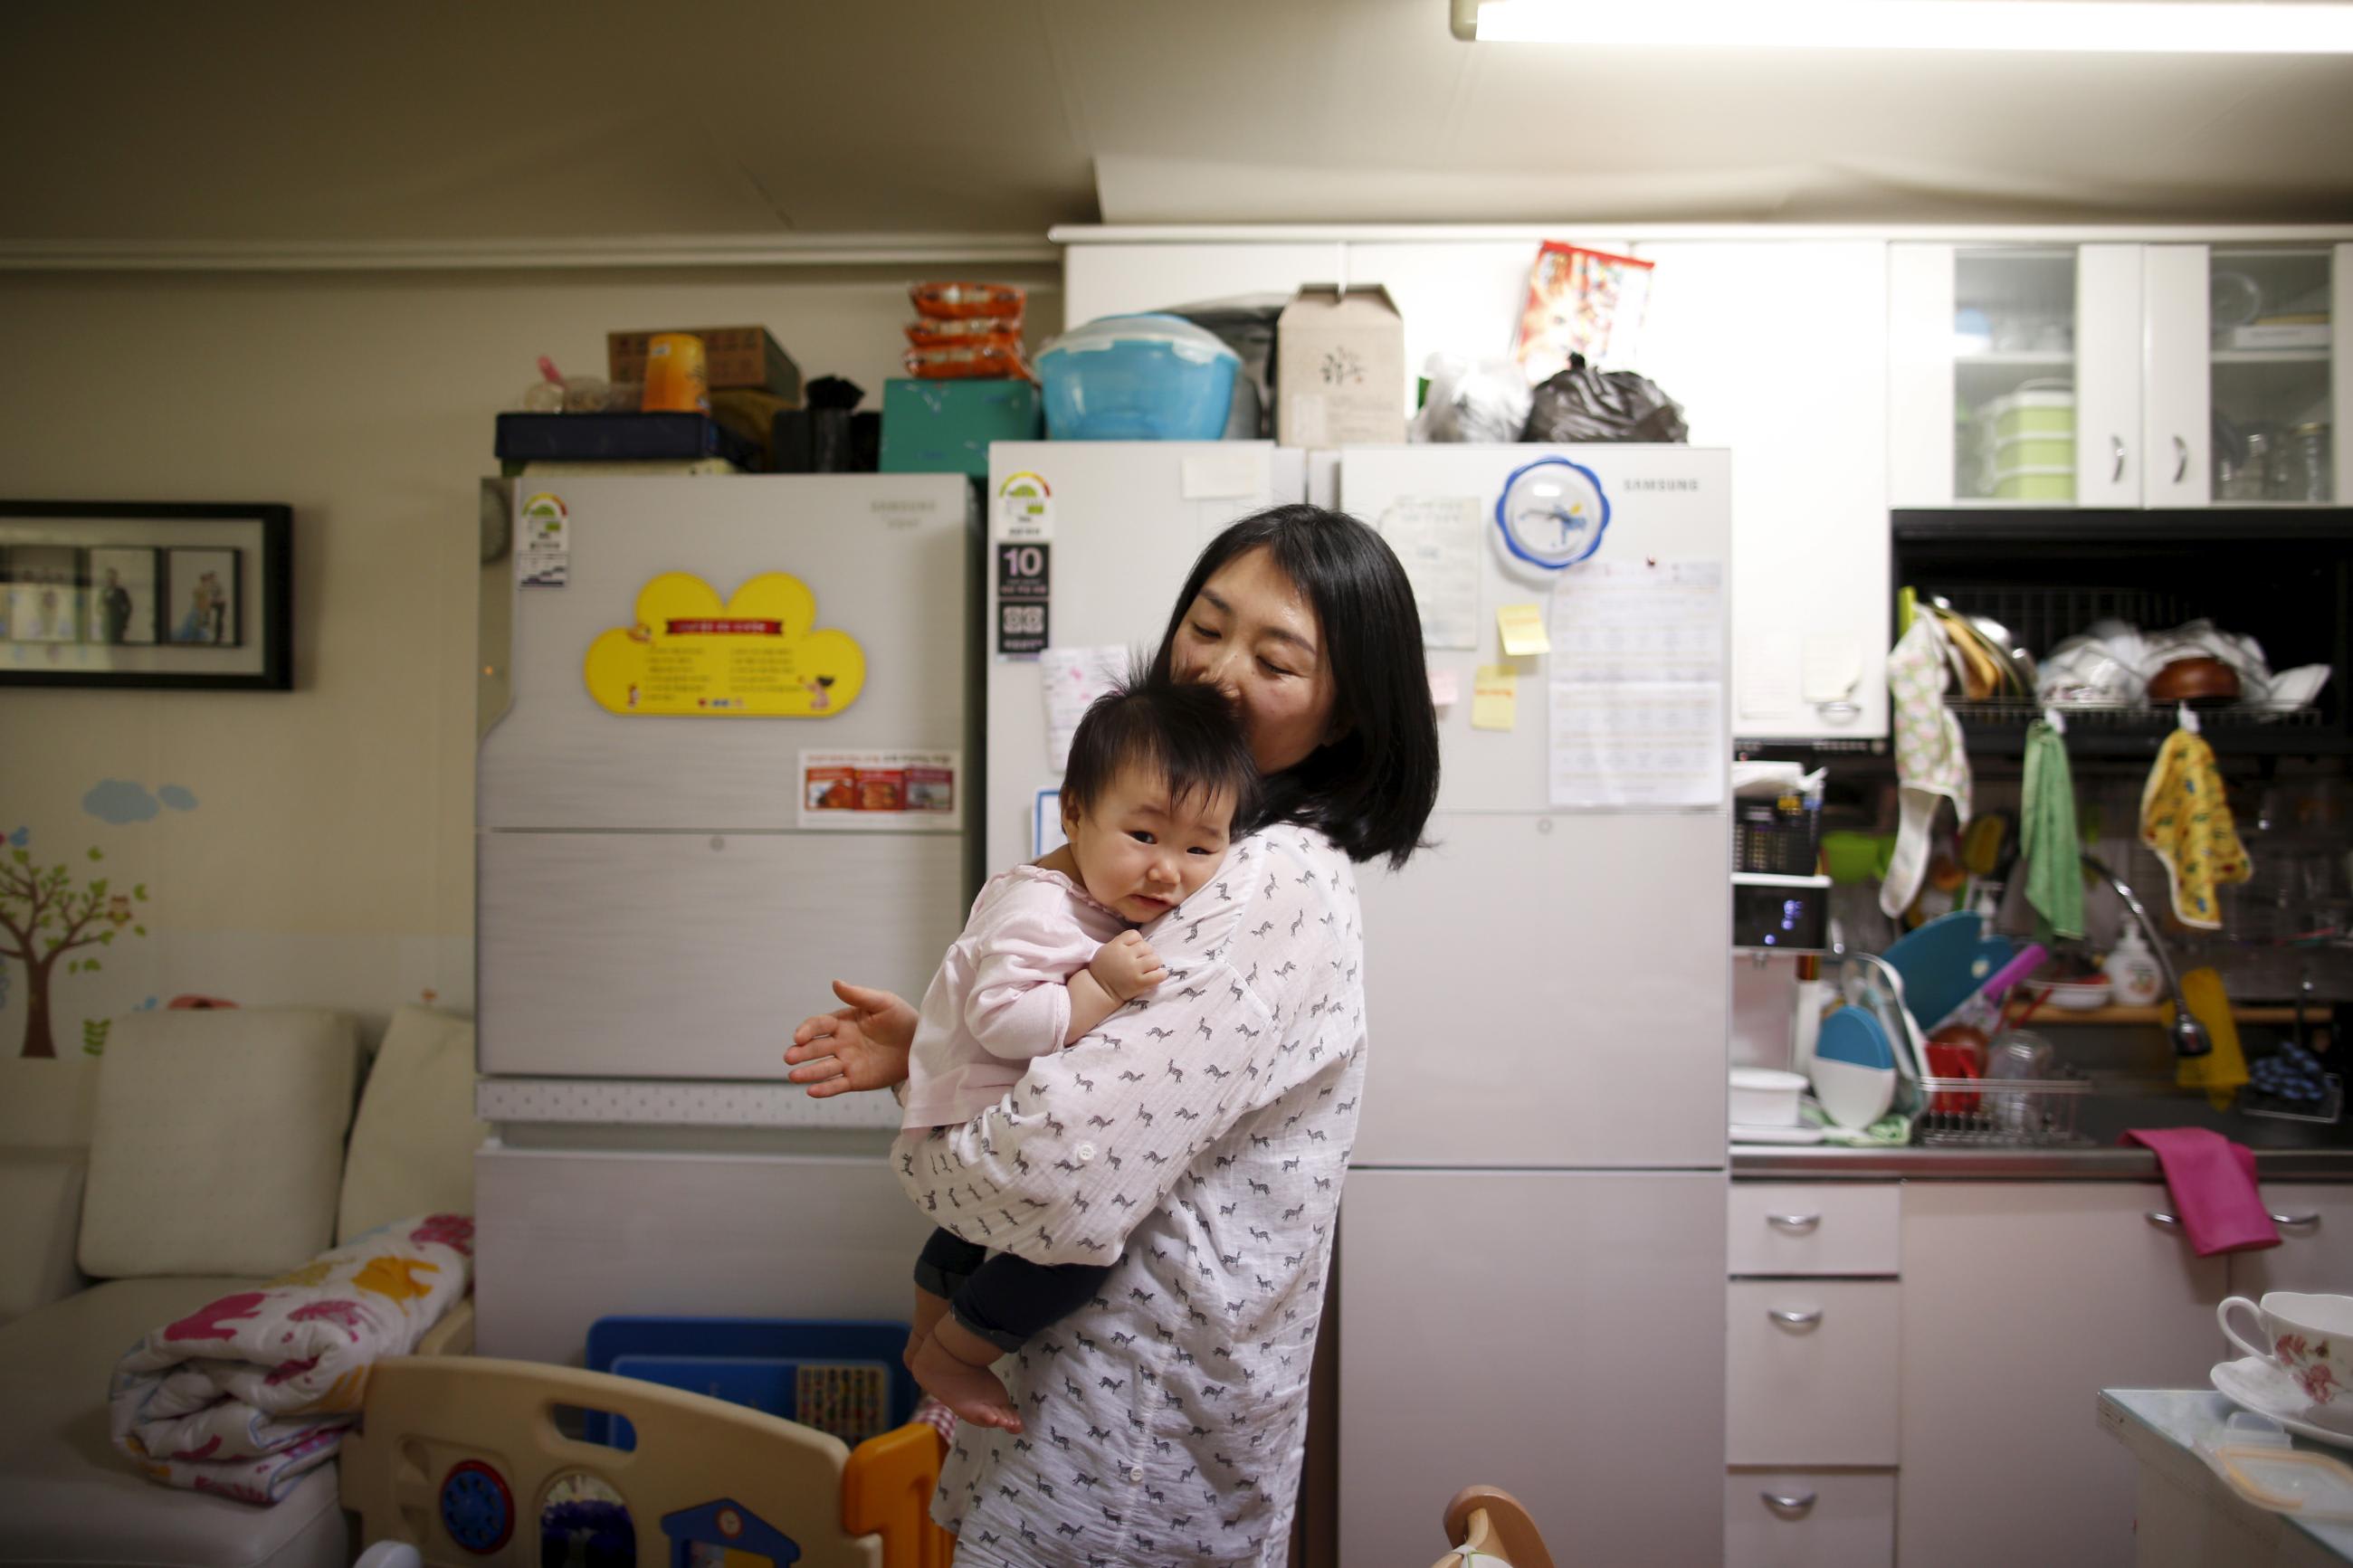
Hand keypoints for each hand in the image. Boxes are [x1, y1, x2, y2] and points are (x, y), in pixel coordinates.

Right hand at [786, 980, 915, 1097]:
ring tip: (794, 1076)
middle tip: (788, 1057)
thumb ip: (859, 995)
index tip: (798, 1037)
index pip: (819, 1025)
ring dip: (807, 1072)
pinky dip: (824, 1089)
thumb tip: (835, 982)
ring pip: (823, 1068)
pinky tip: (812, 1091)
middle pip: (816, 1048)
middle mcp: (841, 1043)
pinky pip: (837, 1084)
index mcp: (843, 1022)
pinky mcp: (856, 1079)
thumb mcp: (883, 1002)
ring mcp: (847, 1062)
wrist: (920, 1043)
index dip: (807, 1030)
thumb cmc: (901, 1019)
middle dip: (801, 1053)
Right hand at [1089, 930, 1166, 1002]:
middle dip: (1147, 953)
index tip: (1134, 950)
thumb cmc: (1103, 970)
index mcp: (1116, 946)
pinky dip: (1161, 975)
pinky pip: (1158, 975)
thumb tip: (1139, 941)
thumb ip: (1120, 943)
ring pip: (1155, 959)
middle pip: (1146, 946)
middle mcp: (1125, 956)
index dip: (1137, 941)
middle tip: (1142, 962)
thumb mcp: (1106, 950)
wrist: (1099, 991)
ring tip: (1149, 969)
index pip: (1134, 935)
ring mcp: (1133, 969)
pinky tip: (1158, 975)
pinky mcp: (1139, 983)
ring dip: (1155, 963)